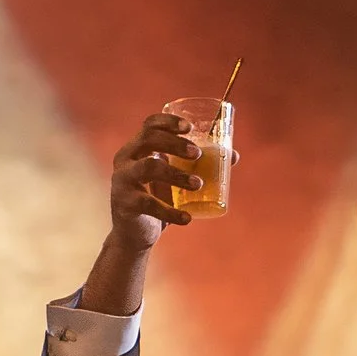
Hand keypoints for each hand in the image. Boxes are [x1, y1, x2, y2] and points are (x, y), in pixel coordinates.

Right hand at [109, 112, 202, 247]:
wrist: (134, 234)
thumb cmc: (157, 200)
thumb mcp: (174, 180)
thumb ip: (198, 167)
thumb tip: (233, 155)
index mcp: (138, 149)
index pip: (149, 126)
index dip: (168, 121)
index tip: (189, 127)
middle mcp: (126, 159)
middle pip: (148, 139)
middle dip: (174, 143)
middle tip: (197, 154)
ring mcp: (123, 180)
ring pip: (148, 167)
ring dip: (176, 174)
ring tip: (198, 184)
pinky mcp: (125, 203)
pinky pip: (149, 204)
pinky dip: (171, 212)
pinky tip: (187, 218)